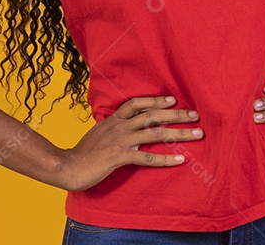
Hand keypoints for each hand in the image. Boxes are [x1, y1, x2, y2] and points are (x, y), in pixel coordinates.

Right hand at [56, 95, 203, 190]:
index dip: (156, 100)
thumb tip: (125, 123)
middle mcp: (120, 127)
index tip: (173, 99)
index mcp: (114, 119)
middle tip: (195, 114)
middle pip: (152, 116)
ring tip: (197, 133)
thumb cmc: (83, 152)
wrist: (67, 166)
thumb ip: (113, 126)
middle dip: (176, 114)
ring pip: (155, 134)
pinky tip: (180, 159)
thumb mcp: (98, 132)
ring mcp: (121, 141)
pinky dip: (166, 158)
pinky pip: (147, 158)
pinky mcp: (120, 157)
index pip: (137, 103)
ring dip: (179, 133)